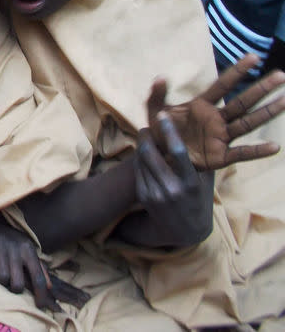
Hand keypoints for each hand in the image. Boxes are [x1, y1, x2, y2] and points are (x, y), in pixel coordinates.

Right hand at [0, 216, 89, 310]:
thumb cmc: (14, 242)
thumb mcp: (28, 251)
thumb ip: (39, 269)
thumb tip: (50, 287)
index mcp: (29, 250)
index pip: (38, 278)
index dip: (41, 295)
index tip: (40, 306)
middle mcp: (15, 247)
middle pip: (17, 284)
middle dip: (15, 289)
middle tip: (12, 284)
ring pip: (2, 278)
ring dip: (1, 280)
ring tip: (1, 272)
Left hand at [134, 117, 212, 245]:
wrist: (185, 231)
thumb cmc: (198, 199)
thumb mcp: (205, 182)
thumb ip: (203, 161)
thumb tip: (206, 131)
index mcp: (191, 183)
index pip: (178, 152)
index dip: (169, 131)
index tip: (162, 115)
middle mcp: (172, 189)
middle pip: (150, 153)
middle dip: (146, 136)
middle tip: (148, 127)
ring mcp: (155, 194)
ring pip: (141, 160)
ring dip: (141, 145)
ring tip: (146, 137)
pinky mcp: (144, 196)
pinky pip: (138, 170)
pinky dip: (139, 158)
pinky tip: (144, 153)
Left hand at [146, 54, 284, 169]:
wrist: (159, 156)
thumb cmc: (160, 131)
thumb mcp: (154, 111)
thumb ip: (156, 94)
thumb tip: (160, 76)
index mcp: (201, 105)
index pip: (222, 85)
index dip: (237, 71)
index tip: (253, 57)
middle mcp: (216, 119)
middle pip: (242, 102)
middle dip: (261, 89)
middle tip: (281, 75)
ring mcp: (220, 136)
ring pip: (248, 122)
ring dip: (266, 112)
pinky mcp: (220, 156)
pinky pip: (242, 153)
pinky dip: (257, 151)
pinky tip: (274, 147)